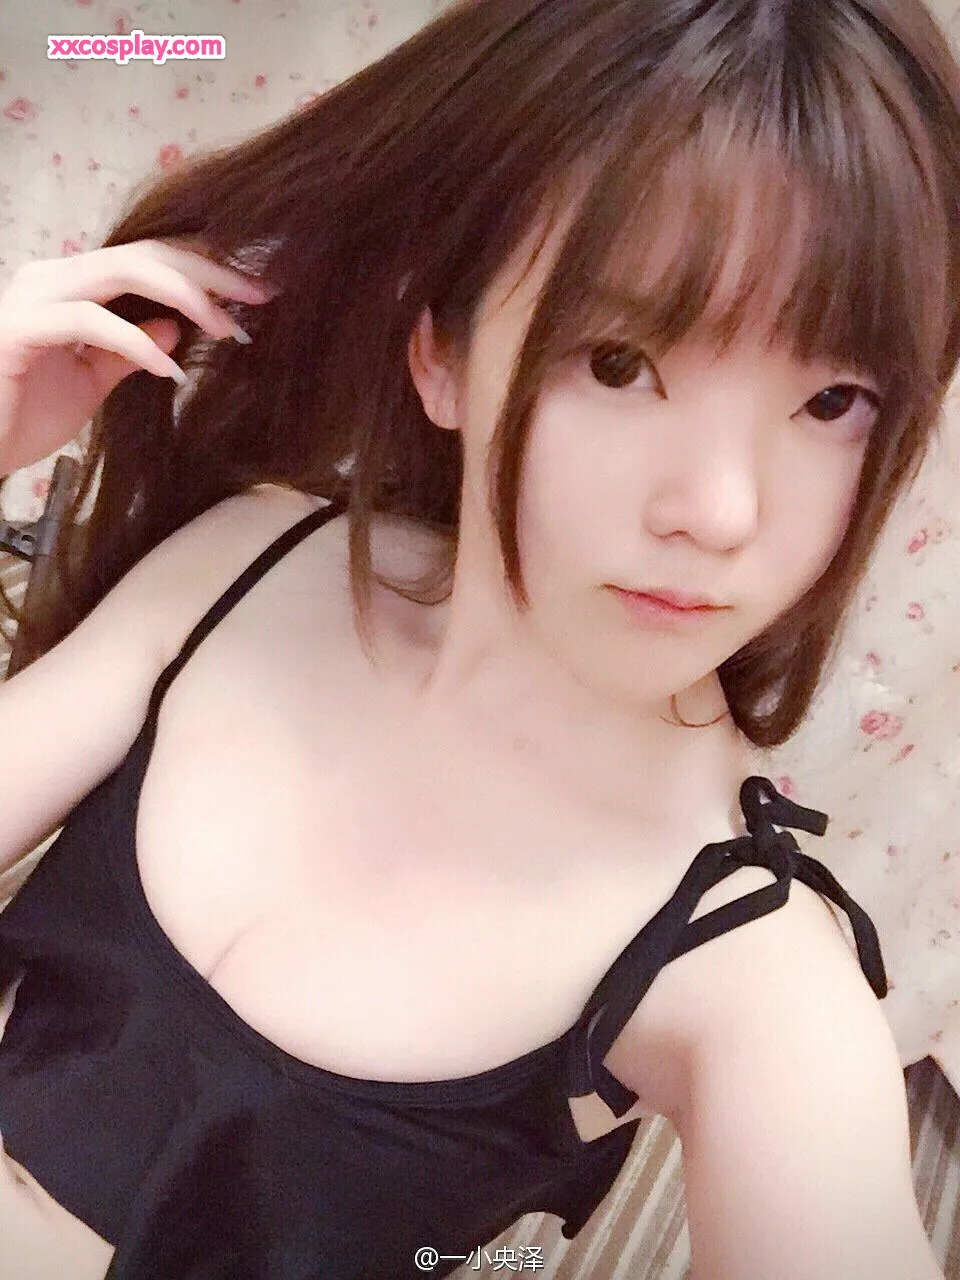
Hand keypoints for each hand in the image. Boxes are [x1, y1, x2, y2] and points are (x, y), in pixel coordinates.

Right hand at [0, 236, 275, 474]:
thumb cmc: (17, 415)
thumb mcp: (89, 384)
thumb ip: (128, 352)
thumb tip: (175, 326)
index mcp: (71, 285)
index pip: (149, 259)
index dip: (206, 271)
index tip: (257, 295)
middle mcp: (52, 277)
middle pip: (146, 253)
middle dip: (210, 272)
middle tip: (262, 296)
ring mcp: (34, 297)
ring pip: (122, 270)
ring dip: (186, 296)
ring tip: (228, 329)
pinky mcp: (19, 328)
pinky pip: (90, 322)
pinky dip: (137, 343)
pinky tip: (171, 369)